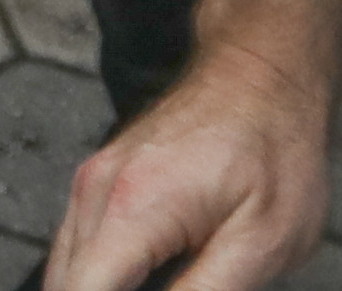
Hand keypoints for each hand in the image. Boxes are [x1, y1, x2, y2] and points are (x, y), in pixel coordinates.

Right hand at [46, 38, 334, 290]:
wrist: (264, 71)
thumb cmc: (275, 147)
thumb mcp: (262, 243)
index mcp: (132, 209)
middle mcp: (96, 192)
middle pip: (65, 286)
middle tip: (183, 284)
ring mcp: (93, 182)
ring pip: (66, 272)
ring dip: (101, 290)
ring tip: (176, 278)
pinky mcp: (101, 181)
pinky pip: (80, 249)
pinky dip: (102, 278)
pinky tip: (148, 279)